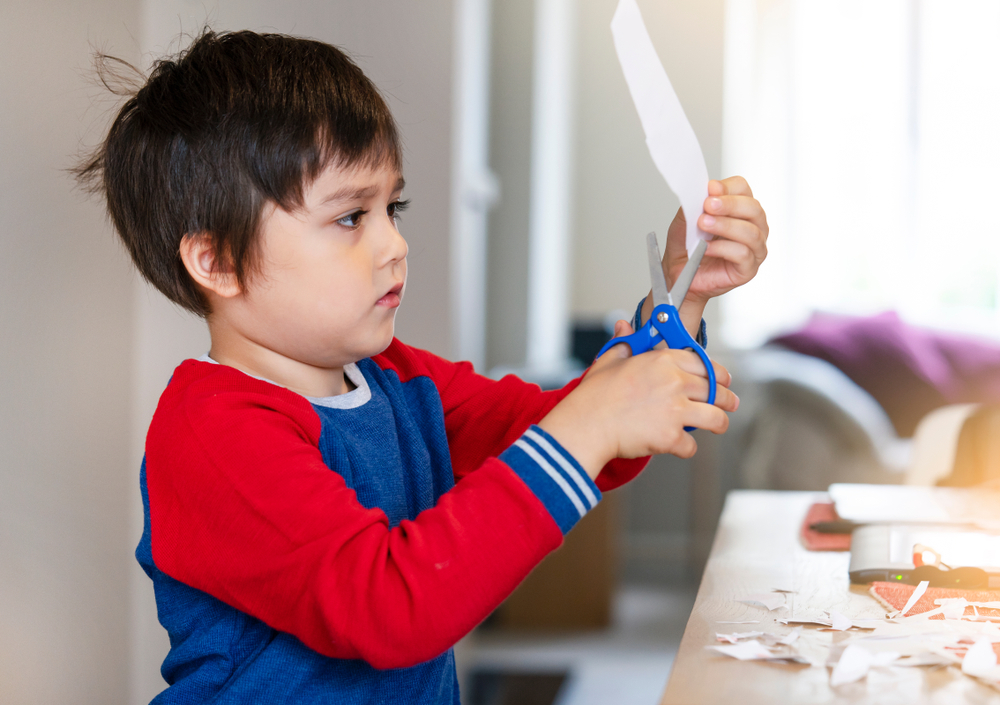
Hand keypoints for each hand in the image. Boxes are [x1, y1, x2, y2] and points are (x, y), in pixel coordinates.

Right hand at [538, 320, 737, 478]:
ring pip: (716, 417)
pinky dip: (686, 448)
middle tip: (730, 403)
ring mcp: (675, 411)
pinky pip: (691, 445)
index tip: (721, 378)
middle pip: (716, 390)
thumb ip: (623, 343)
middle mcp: (674, 383)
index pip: (703, 362)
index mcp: (661, 361)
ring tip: (720, 424)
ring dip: (721, 422)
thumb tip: (623, 326)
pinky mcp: (671, 437)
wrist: (585, 427)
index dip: (717, 372)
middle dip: (727, 398)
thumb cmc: (593, 397)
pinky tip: (678, 445)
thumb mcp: (608, 362)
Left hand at [642, 176, 767, 333]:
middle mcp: (752, 226)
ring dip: (726, 226)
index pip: (743, 189)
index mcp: (738, 210)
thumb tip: (707, 190)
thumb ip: (696, 203)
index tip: (710, 190)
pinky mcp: (749, 268)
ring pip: (751, 232)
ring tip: (704, 226)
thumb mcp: (685, 219)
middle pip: (753, 208)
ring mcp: (754, 248)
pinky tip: (707, 248)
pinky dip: (723, 248)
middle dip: (729, 205)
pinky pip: (743, 254)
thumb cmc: (686, 246)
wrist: (678, 273)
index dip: (728, 187)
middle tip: (707, 206)